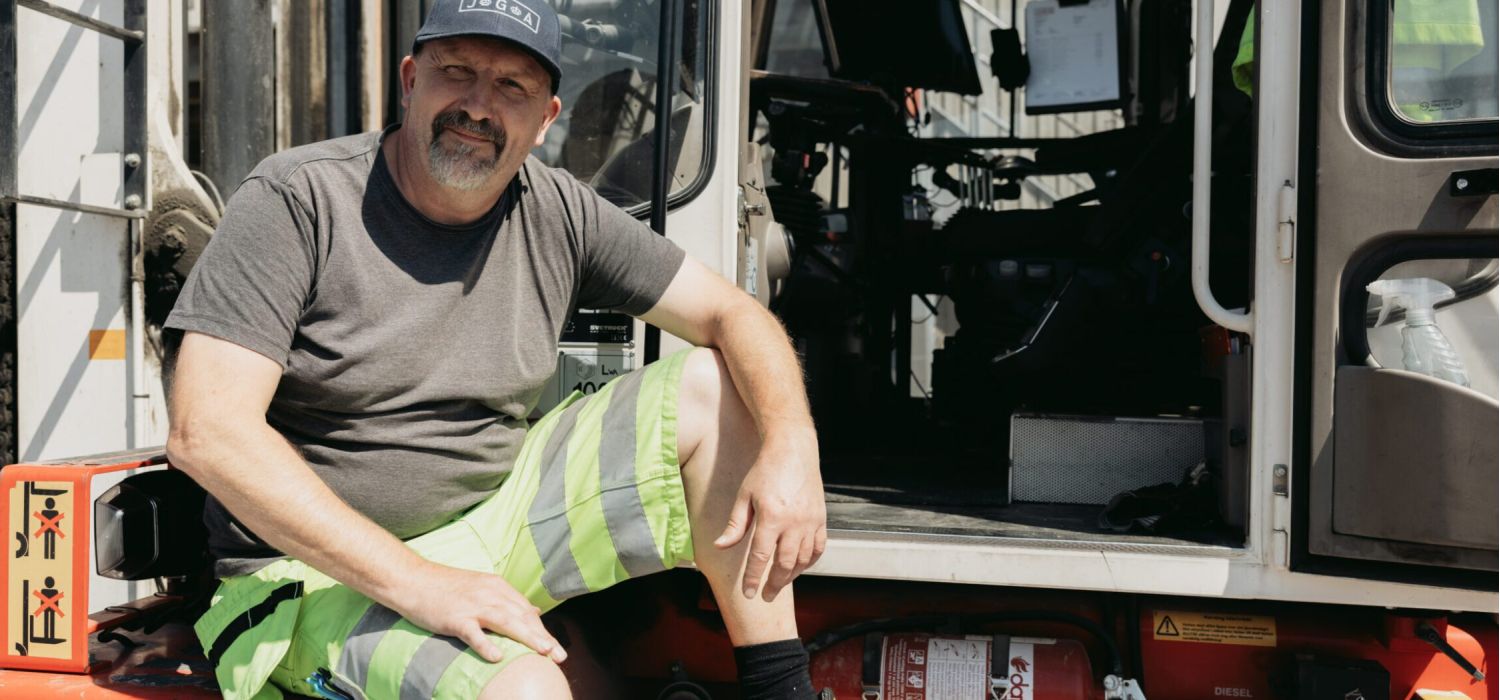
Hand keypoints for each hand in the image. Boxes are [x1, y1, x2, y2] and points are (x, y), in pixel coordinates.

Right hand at [384, 560, 566, 664]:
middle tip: (560, 656)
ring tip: (543, 653)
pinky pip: (473, 632)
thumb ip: (507, 601)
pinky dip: (486, 644)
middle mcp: (490, 593)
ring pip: (506, 622)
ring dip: (527, 638)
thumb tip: (535, 612)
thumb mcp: (482, 588)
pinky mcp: (454, 617)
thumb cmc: (446, 588)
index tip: (557, 649)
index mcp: (497, 587)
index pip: (526, 611)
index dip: (543, 630)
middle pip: (522, 617)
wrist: (412, 579)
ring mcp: (472, 605)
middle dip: (543, 637)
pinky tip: (498, 657)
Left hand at [713, 430, 826, 601]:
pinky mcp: (820, 518)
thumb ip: (735, 525)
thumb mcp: (744, 496)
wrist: (793, 450)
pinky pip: (818, 547)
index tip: (749, 593)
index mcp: (772, 517)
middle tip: (766, 596)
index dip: (754, 578)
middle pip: (784, 564)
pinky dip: (809, 561)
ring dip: (791, 575)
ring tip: (780, 582)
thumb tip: (720, 546)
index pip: (761, 557)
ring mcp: (810, 521)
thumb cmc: (765, 471)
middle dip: (774, 583)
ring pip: (803, 559)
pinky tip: (799, 566)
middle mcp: (794, 522)